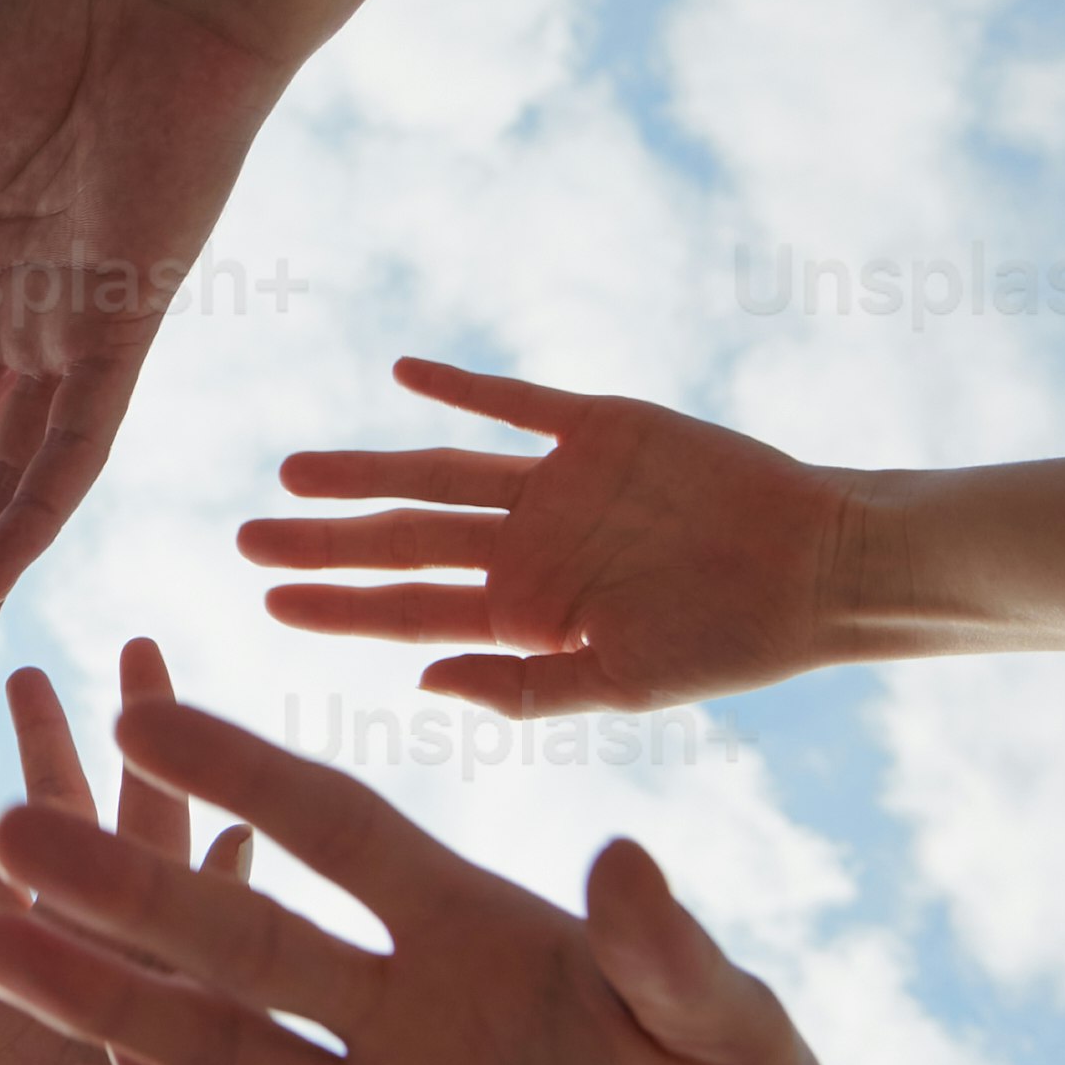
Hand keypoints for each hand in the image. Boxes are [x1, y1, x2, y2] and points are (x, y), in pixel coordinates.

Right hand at [0, 688, 848, 1064]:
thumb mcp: (723, 1024)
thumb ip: (666, 953)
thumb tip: (627, 856)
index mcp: (469, 928)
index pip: (337, 834)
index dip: (247, 773)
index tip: (143, 710)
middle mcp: (395, 1009)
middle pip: (240, 937)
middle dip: (127, 889)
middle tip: (14, 833)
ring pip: (215, 1049)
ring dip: (108, 1001)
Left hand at [243, 363, 851, 712]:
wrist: (822, 566)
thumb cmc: (732, 644)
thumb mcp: (624, 687)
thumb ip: (524, 686)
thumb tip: (419, 679)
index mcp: (528, 613)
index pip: (408, 609)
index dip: (338, 606)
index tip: (266, 604)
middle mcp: (529, 547)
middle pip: (404, 541)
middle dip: (325, 542)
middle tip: (241, 539)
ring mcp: (560, 485)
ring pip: (439, 472)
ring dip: (367, 470)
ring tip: (292, 472)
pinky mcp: (601, 427)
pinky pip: (515, 405)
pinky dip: (459, 388)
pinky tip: (400, 377)